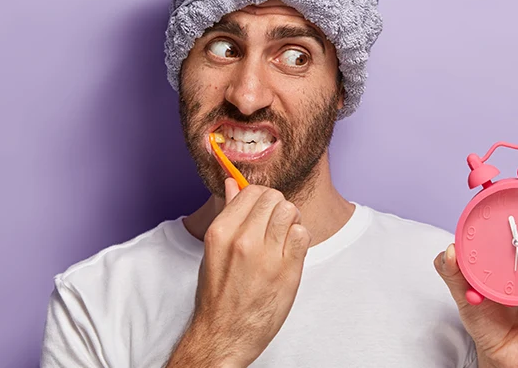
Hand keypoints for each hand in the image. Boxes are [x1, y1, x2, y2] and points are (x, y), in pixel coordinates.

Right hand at [167, 178, 311, 367]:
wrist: (224, 334)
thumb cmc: (218, 292)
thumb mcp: (215, 249)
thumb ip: (228, 213)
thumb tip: (233, 184)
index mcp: (221, 231)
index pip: (252, 191)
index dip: (261, 198)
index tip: (263, 211)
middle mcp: (243, 240)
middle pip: (274, 198)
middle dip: (278, 207)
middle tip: (275, 225)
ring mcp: (266, 256)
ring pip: (291, 211)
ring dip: (291, 221)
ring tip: (284, 238)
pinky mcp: (287, 271)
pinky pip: (303, 234)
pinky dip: (299, 239)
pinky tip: (290, 252)